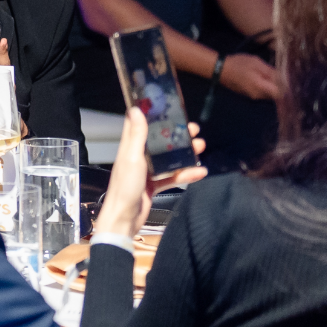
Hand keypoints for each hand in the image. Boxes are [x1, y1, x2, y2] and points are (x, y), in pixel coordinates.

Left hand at [92, 110, 207, 240]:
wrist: (125, 218)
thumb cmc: (126, 187)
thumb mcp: (132, 158)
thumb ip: (136, 136)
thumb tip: (135, 109)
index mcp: (130, 147)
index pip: (139, 125)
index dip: (152, 115)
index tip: (168, 107)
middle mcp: (138, 156)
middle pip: (159, 141)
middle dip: (176, 135)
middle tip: (193, 130)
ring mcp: (147, 171)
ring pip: (168, 158)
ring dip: (185, 153)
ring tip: (201, 147)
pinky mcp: (154, 185)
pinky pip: (172, 176)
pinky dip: (186, 174)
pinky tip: (200, 172)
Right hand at [218, 52, 279, 101]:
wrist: (220, 69)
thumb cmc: (239, 63)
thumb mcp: (257, 63)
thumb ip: (272, 72)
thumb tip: (285, 79)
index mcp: (260, 87)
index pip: (281, 94)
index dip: (285, 87)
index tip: (285, 78)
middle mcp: (257, 95)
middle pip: (275, 95)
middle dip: (278, 86)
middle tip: (274, 73)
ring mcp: (252, 96)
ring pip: (268, 94)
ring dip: (270, 86)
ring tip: (264, 73)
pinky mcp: (248, 95)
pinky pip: (260, 93)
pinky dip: (263, 87)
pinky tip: (257, 77)